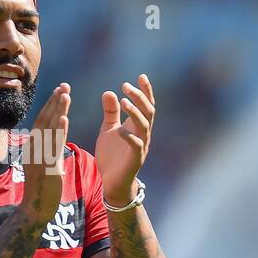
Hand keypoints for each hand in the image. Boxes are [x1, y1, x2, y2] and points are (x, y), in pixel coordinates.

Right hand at [18, 83, 69, 228]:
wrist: (36, 208)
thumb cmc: (42, 189)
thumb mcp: (45, 165)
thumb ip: (50, 152)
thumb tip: (56, 143)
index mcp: (34, 146)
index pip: (43, 121)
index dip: (51, 105)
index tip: (61, 91)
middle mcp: (34, 147)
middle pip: (44, 119)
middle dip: (55, 102)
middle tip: (65, 85)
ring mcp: (39, 155)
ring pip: (48, 129)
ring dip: (58, 110)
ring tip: (66, 94)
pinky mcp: (46, 165)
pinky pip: (53, 145)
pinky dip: (59, 131)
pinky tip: (64, 118)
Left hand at [95, 73, 154, 205]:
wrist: (112, 182)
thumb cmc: (112, 155)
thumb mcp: (109, 129)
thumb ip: (111, 112)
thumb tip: (110, 92)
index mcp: (137, 126)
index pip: (146, 105)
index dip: (146, 91)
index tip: (141, 76)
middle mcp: (143, 134)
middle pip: (148, 112)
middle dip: (139, 97)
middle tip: (126, 86)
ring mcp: (141, 146)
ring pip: (144, 126)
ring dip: (135, 113)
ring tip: (124, 101)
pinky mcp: (135, 159)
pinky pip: (136, 146)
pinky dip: (130, 137)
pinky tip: (120, 130)